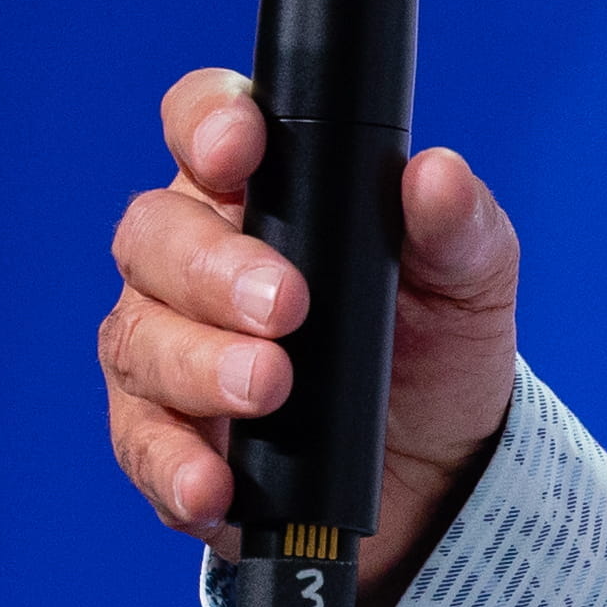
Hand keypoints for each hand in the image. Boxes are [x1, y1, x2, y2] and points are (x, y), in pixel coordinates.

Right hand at [100, 69, 519, 606]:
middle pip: (154, 235)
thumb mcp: (467, 281)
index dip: (206, 125)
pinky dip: (172, 464)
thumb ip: (456, 226)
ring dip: (198, 364)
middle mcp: (191, 261)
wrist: (433, 474)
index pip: (204, 125)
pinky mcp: (162, 439)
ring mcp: (165, 348)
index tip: (238, 151)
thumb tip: (438, 176)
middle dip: (212, 268)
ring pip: (139, 337)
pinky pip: (141, 445)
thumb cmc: (431, 348)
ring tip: (267, 389)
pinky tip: (213, 482)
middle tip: (285, 307)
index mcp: (260, 193)